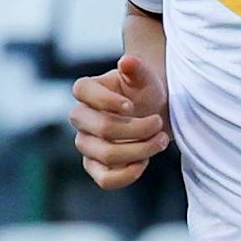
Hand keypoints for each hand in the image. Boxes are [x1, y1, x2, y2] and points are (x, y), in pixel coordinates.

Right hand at [69, 55, 169, 188]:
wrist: (154, 112)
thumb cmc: (145, 92)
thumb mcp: (145, 77)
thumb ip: (137, 68)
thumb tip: (127, 61)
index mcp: (86, 90)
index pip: (82, 91)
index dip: (107, 101)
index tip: (132, 106)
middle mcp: (80, 117)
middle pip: (102, 128)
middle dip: (137, 128)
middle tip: (159, 123)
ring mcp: (86, 143)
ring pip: (106, 155)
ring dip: (140, 150)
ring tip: (160, 140)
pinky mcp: (95, 166)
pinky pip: (105, 179)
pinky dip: (127, 174)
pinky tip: (144, 162)